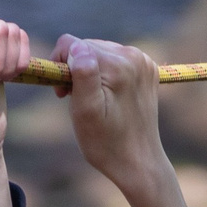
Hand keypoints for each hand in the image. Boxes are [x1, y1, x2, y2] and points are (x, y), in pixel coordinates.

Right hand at [56, 34, 184, 206]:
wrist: (138, 162)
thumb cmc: (106, 143)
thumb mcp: (86, 112)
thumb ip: (82, 74)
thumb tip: (76, 46)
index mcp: (117, 64)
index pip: (72, 44)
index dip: (60, 66)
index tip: (63, 94)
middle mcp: (133, 56)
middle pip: (86, 46)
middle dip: (74, 68)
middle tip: (76, 100)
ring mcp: (143, 62)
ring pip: (99, 52)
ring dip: (89, 71)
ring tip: (92, 100)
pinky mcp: (147, 69)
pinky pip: (115, 59)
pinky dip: (105, 73)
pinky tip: (107, 96)